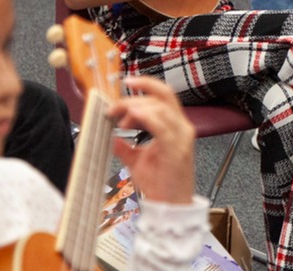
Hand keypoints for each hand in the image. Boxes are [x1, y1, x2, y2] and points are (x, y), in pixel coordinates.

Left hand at [109, 76, 195, 204]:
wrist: (170, 207)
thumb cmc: (158, 184)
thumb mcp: (137, 160)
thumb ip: (125, 146)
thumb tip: (110, 137)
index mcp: (176, 126)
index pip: (163, 95)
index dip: (145, 85)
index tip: (123, 85)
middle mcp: (183, 127)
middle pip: (161, 97)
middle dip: (133, 98)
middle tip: (112, 108)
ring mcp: (182, 137)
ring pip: (161, 107)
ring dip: (136, 108)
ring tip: (119, 119)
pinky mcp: (176, 149)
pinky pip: (162, 126)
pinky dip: (146, 117)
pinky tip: (131, 118)